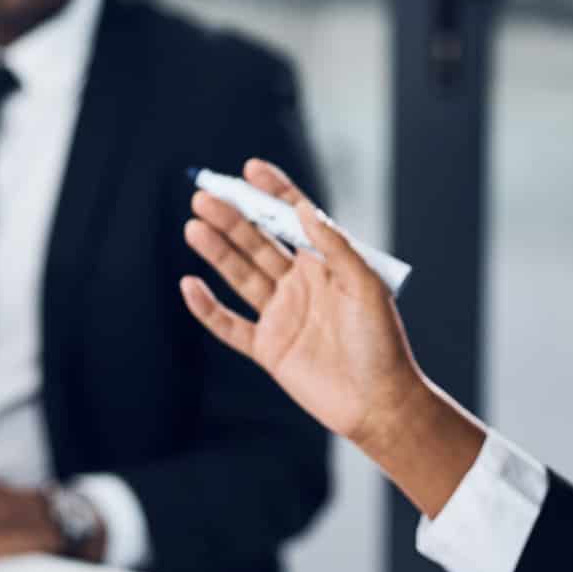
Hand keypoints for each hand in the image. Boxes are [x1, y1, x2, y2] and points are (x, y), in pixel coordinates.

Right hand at [180, 160, 431, 452]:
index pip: (294, 219)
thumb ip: (336, 247)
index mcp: (326, 264)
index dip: (273, 192)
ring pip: (241, 275)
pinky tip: (190, 285)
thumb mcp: (366, 286)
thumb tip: (305, 208)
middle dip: (233, 218)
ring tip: (194, 226)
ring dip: (217, 251)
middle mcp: (300, 284)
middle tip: (205, 196)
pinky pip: (230, 325)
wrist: (380, 403)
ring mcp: (282, 315)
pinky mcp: (268, 349)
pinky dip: (208, 307)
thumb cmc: (383, 343)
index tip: (250, 168)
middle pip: (258, 243)